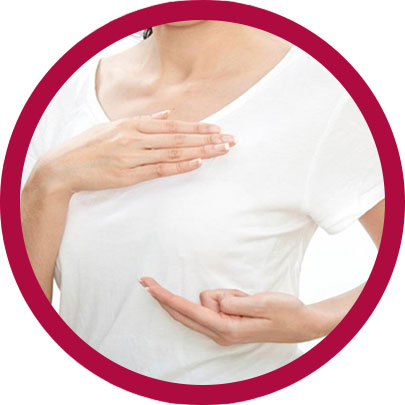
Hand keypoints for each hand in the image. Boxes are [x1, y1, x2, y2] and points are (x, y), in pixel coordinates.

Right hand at [32, 110, 236, 196]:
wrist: (63, 167)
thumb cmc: (89, 145)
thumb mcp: (113, 126)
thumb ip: (143, 121)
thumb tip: (167, 115)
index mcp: (132, 124)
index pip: (174, 125)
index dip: (198, 127)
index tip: (219, 128)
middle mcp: (135, 138)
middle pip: (180, 138)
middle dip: (208, 139)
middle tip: (231, 140)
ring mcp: (132, 157)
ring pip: (174, 153)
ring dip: (201, 151)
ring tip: (222, 150)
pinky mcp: (128, 176)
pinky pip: (159, 170)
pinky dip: (180, 166)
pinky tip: (198, 164)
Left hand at [139, 277, 324, 345]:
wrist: (301, 323)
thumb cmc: (285, 312)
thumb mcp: (262, 303)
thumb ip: (234, 303)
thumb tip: (212, 302)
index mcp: (227, 328)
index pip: (188, 310)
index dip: (166, 297)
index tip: (149, 287)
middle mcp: (220, 333)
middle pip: (184, 312)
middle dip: (165, 297)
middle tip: (146, 280)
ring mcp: (223, 331)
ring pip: (203, 304)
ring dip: (220, 294)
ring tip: (246, 297)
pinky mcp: (227, 326)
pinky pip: (213, 306)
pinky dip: (223, 297)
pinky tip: (242, 300)